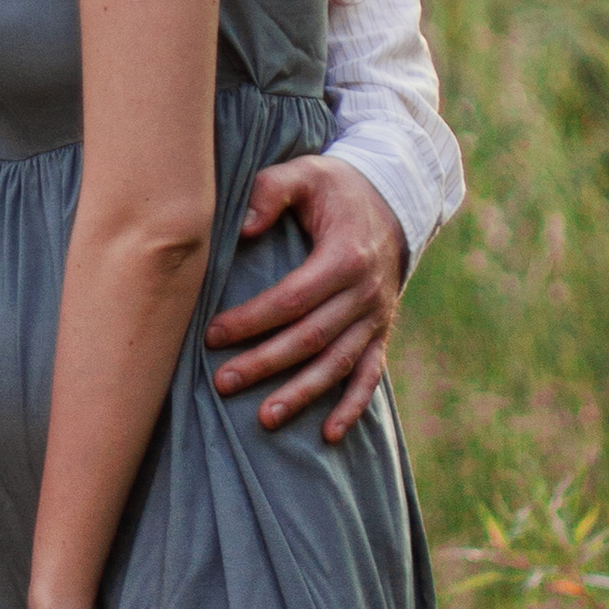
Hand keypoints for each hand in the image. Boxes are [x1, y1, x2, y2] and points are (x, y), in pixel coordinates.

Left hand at [205, 154, 405, 444]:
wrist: (394, 201)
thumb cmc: (336, 190)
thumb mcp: (306, 173)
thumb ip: (271, 191)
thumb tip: (243, 227)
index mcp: (345, 257)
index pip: (293, 298)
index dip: (253, 319)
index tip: (214, 334)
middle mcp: (365, 293)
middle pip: (311, 337)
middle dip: (266, 363)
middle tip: (223, 382)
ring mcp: (376, 317)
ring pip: (337, 364)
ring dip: (302, 393)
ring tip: (264, 418)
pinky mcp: (381, 332)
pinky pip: (369, 375)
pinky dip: (353, 406)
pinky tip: (329, 434)